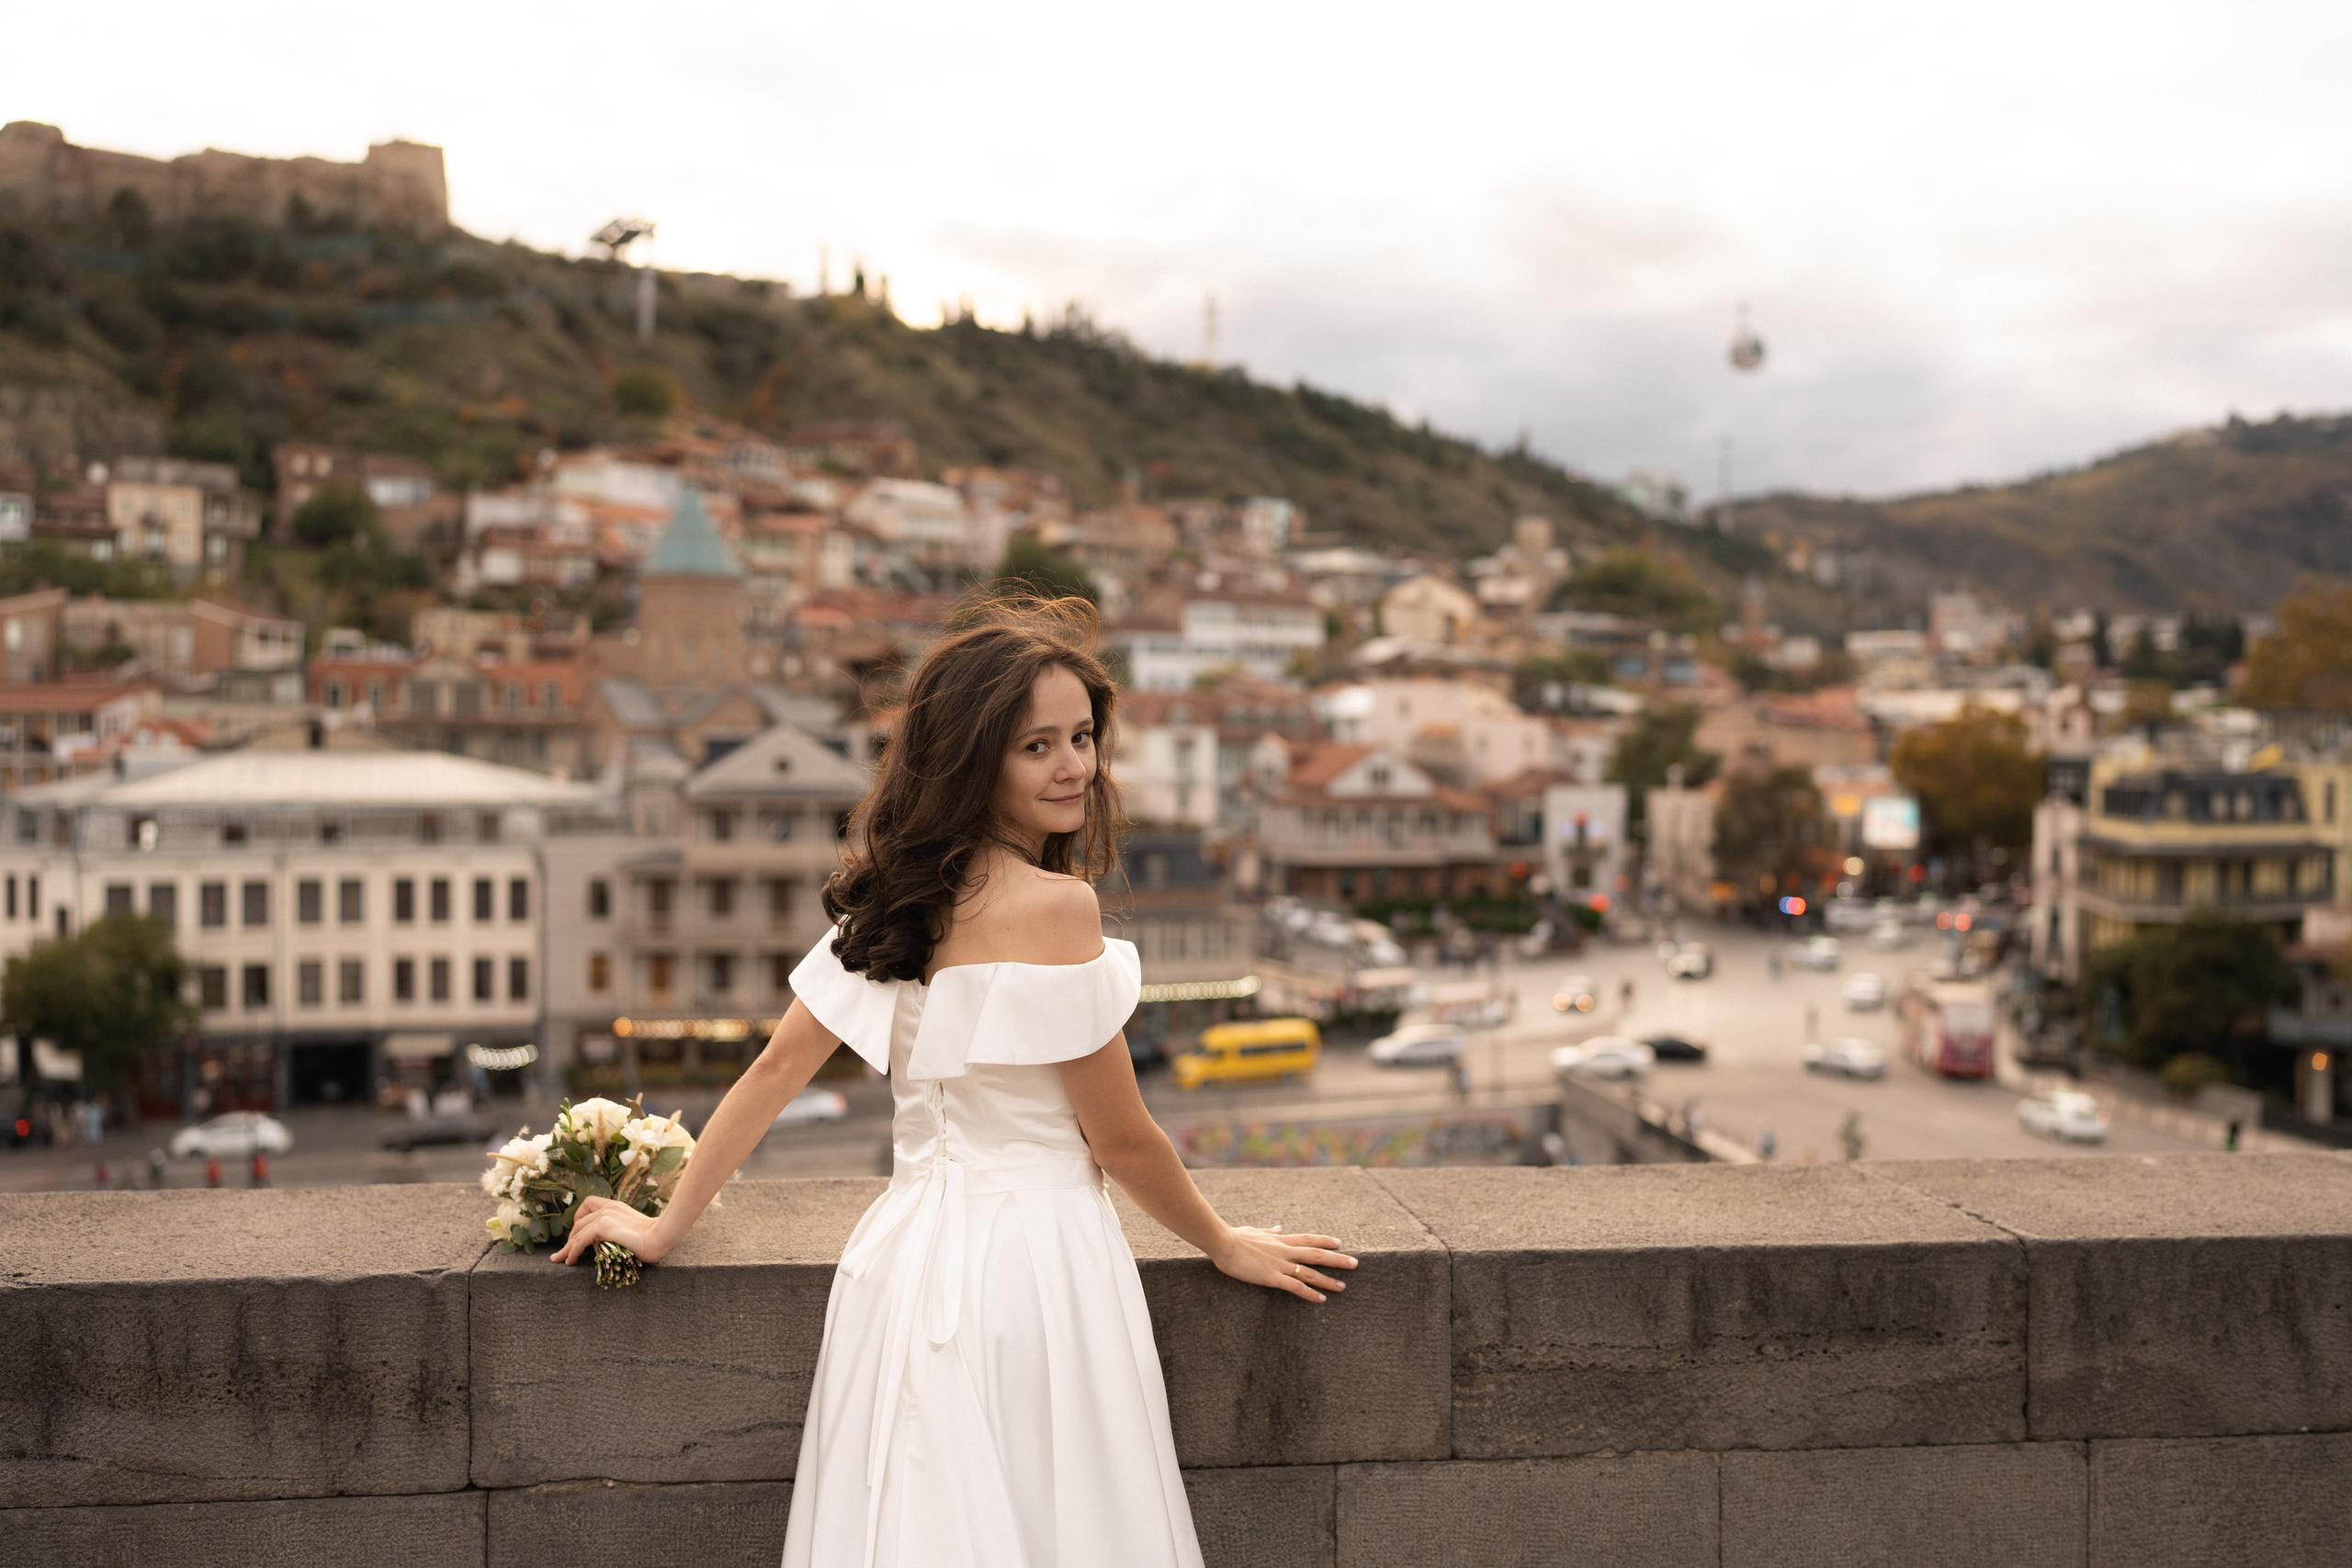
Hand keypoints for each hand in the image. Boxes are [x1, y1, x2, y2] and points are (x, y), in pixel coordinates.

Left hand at [549, 1196, 674, 1267]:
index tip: (577, 1234)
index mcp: (616, 1206)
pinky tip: (570, 1261)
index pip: (589, 1204)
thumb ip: (620, 1230)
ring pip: (577, 1233)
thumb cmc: (655, 1236)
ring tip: (561, 1260)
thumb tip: (611, 1244)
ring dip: (567, 1248)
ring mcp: (605, 1216)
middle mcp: (608, 1208)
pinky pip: (580, 1241)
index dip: (579, 1218)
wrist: (662, 1236)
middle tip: (564, 1252)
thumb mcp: (634, 1229)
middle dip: (570, 1238)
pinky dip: (572, 1251)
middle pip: (579, 1221)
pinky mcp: (603, 1227)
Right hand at [1209, 1224, 1356, 1302]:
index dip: (1325, 1241)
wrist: (1223, 1242)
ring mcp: (1280, 1264)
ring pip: (1311, 1272)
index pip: (1308, 1239)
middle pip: (1317, 1255)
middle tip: (1355, 1263)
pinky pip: (1296, 1287)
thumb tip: (1279, 1228)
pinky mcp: (1272, 1277)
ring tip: (1343, 1287)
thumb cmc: (1234, 1237)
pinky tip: (1321, 1300)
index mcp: (1280, 1241)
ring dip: (1329, 1280)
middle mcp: (1285, 1251)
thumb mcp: (1254, 1231)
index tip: (1339, 1243)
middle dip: (1337, 1260)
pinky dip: (1310, 1294)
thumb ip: (1269, 1232)